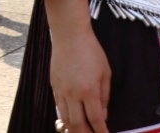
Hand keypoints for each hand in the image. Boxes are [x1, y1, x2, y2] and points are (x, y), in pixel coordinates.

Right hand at [45, 0, 110, 132]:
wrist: (69, 35)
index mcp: (88, 91)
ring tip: (82, 132)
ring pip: (65, 118)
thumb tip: (103, 115)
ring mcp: (60, 89)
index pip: (96, 120)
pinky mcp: (53, 85)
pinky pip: (58, 106)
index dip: (102, 132)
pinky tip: (71, 119)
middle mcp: (72, 93)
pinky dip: (65, 116)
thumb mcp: (105, 74)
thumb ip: (105, 97)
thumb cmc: (91, 52)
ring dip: (74, 129)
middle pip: (78, 124)